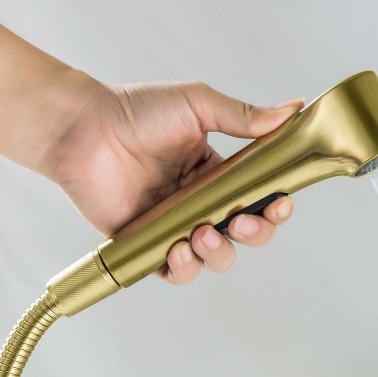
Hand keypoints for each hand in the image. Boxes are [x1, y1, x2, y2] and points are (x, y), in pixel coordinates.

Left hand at [32, 70, 302, 283]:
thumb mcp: (197, 105)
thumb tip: (293, 110)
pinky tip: (178, 249)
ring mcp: (175, 225)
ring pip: (216, 257)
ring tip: (200, 232)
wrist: (84, 129)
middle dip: (254, 233)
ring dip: (219, 252)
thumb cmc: (136, 111)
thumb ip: (244, 117)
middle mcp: (200, 202)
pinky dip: (184, 268)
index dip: (275, 206)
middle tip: (240, 221)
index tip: (279, 202)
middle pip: (246, 233)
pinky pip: (176, 271)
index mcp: (218, 172)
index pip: (260, 196)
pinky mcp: (148, 244)